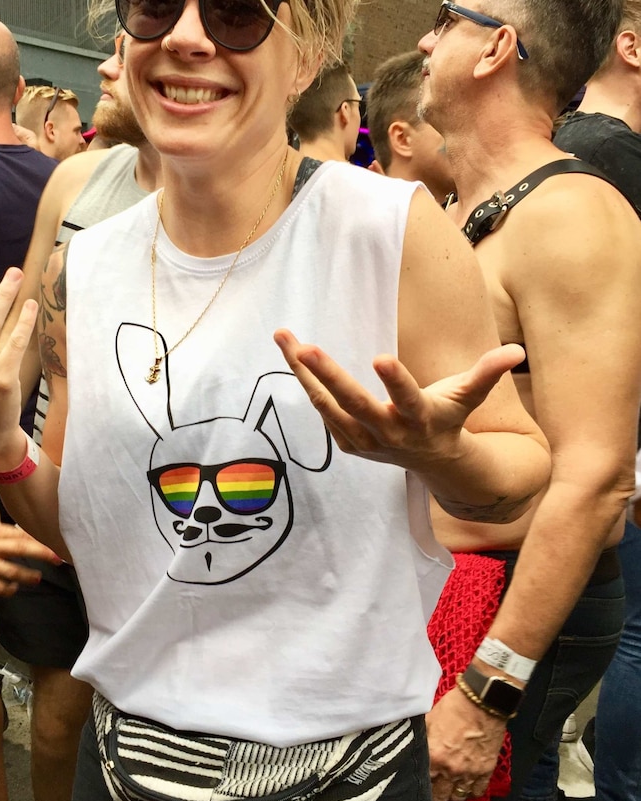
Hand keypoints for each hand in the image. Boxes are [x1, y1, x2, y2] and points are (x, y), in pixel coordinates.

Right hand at [0, 521, 59, 595]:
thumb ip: (0, 534)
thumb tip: (22, 538)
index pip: (20, 534)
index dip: (38, 540)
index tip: (52, 545)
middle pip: (21, 548)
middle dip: (41, 553)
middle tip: (56, 559)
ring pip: (12, 570)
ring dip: (27, 576)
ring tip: (37, 578)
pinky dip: (8, 589)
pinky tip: (12, 589)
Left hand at [273, 330, 523, 472]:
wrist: (432, 462)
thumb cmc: (448, 417)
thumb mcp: (467, 396)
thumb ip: (486, 373)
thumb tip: (517, 350)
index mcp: (420, 418)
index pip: (407, 398)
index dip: (395, 381)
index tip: (380, 358)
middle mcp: (389, 432)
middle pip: (354, 403)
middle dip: (328, 375)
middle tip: (305, 347)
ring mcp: (364, 441)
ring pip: (327, 405)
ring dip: (303, 373)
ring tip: (285, 338)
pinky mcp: (347, 443)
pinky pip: (321, 410)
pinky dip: (305, 384)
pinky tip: (290, 356)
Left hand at [426, 686, 506, 800]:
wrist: (481, 701)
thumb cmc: (453, 707)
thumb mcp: (428, 721)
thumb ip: (421, 740)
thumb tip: (412, 748)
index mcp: (433, 757)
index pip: (423, 783)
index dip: (421, 784)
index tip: (421, 782)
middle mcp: (451, 770)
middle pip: (441, 796)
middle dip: (437, 793)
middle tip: (436, 785)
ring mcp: (470, 772)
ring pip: (459, 797)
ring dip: (454, 793)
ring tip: (451, 786)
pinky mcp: (486, 770)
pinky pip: (478, 792)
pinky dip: (472, 791)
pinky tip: (468, 785)